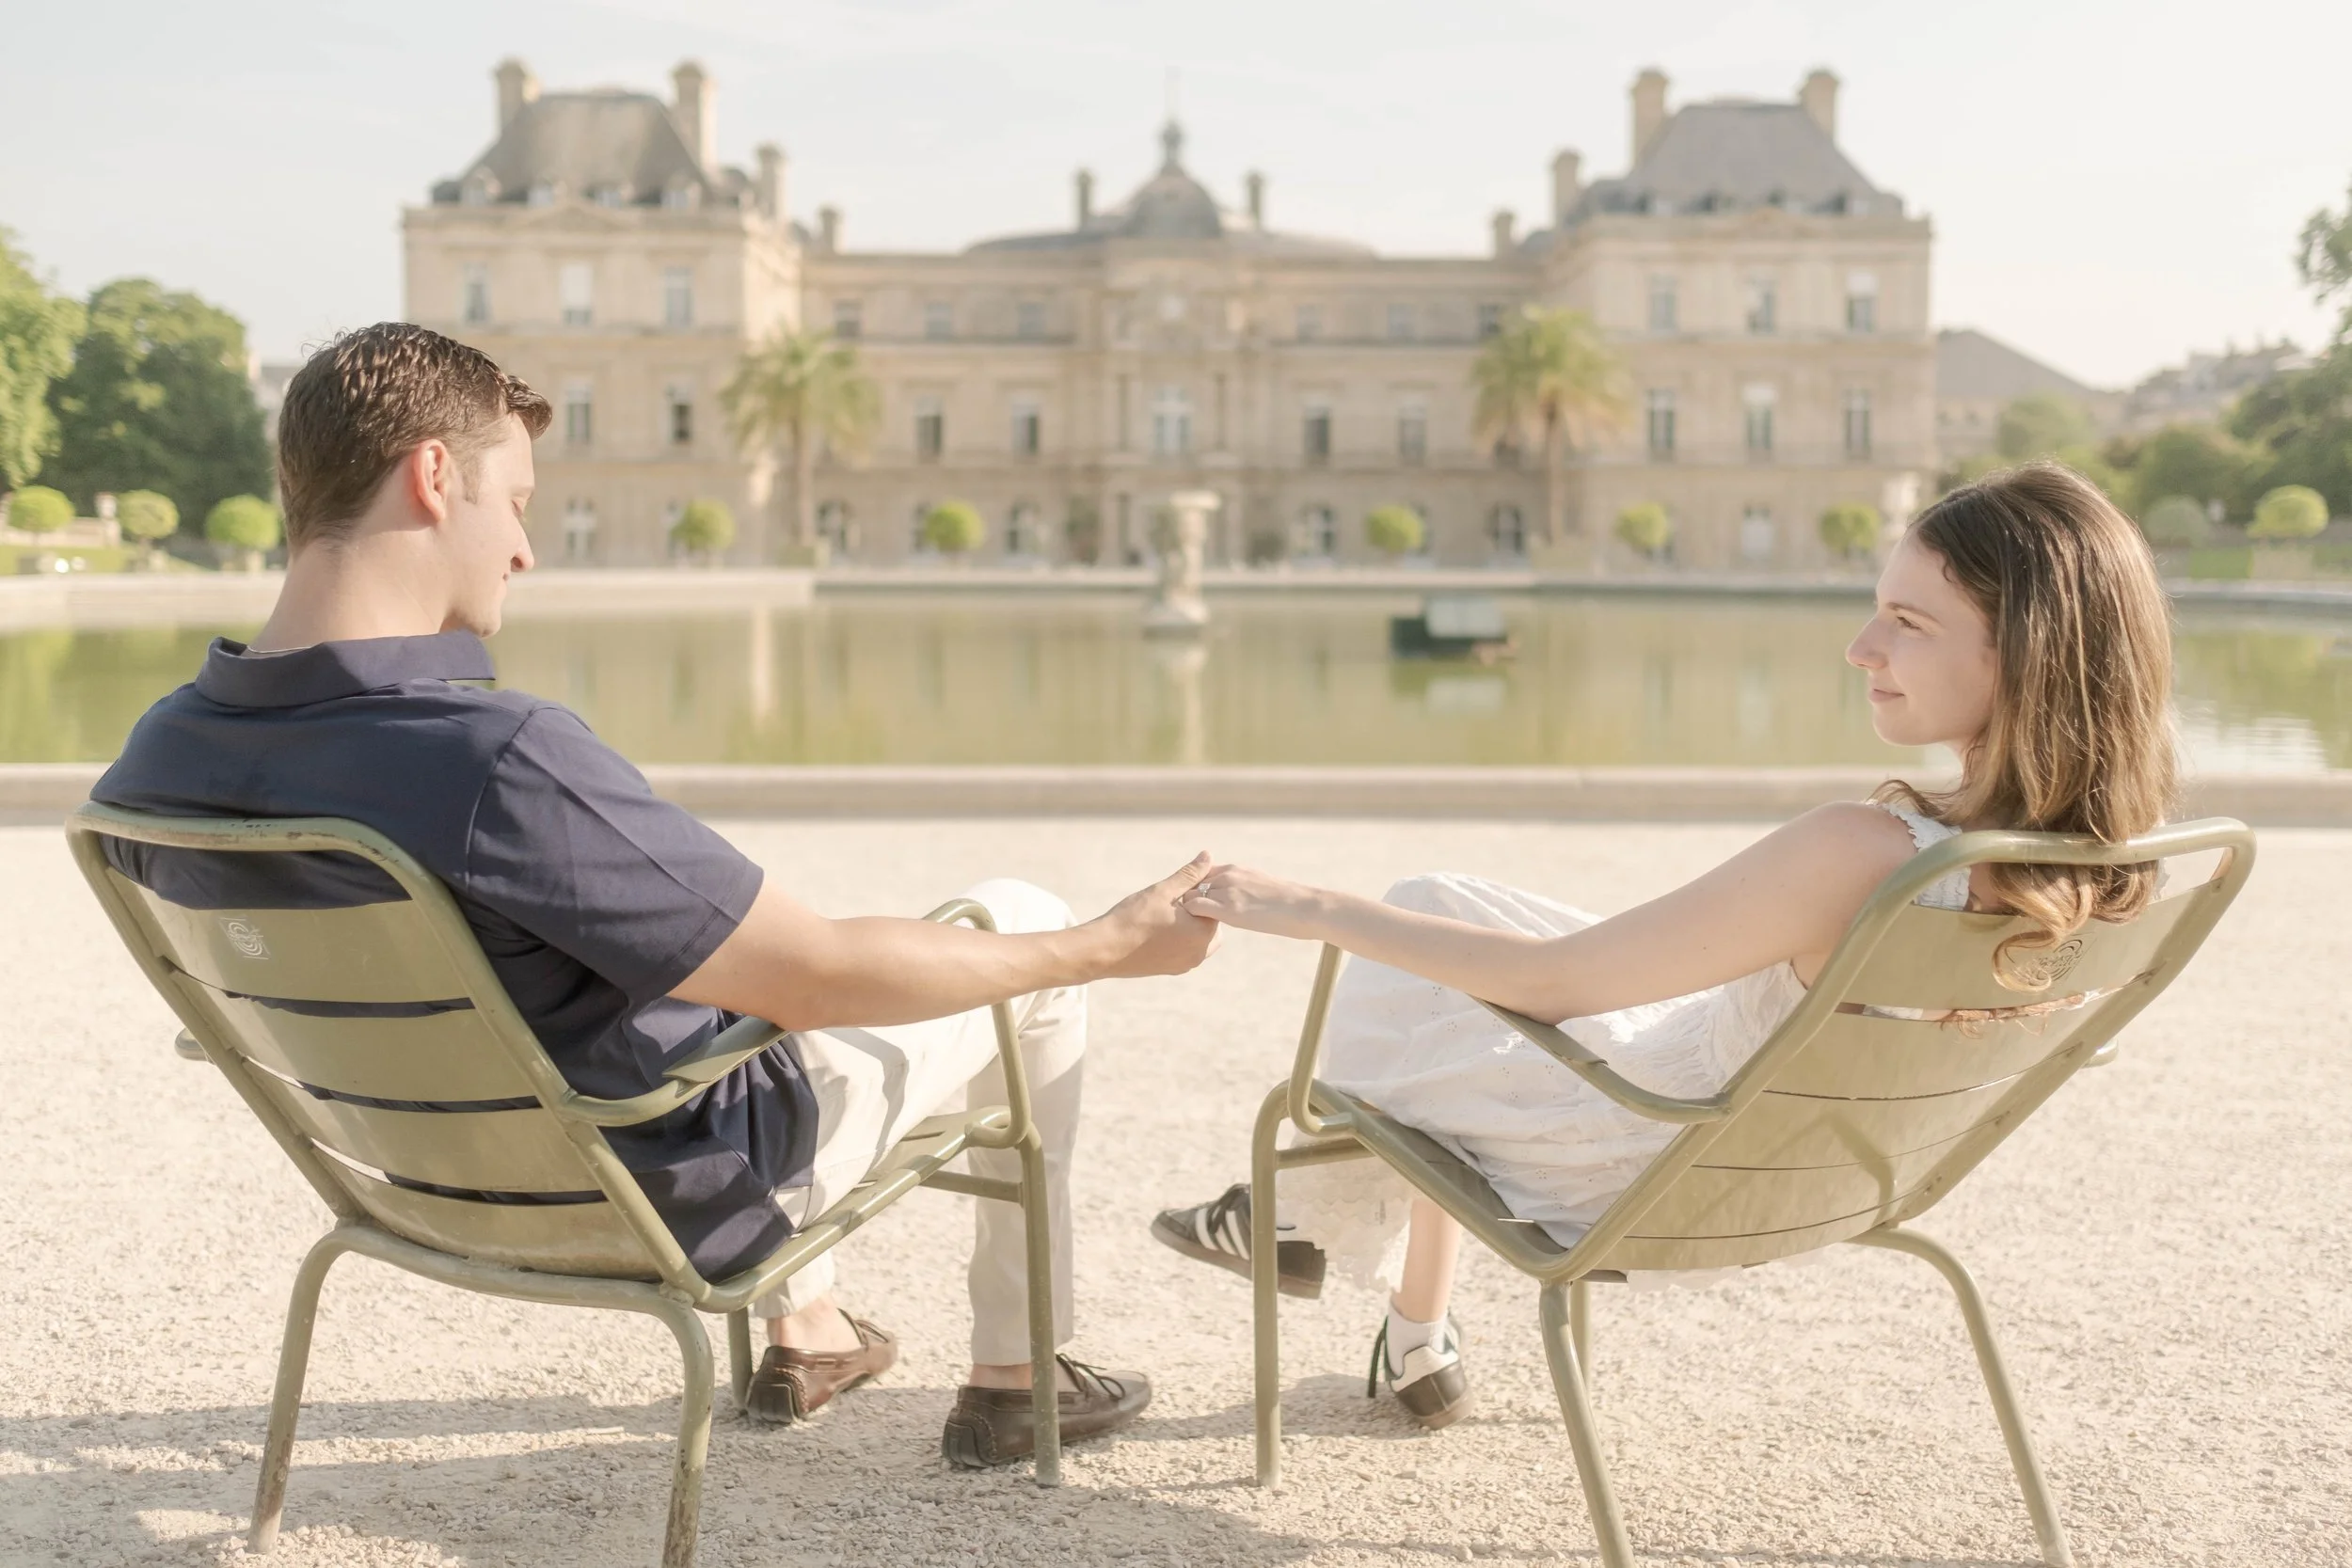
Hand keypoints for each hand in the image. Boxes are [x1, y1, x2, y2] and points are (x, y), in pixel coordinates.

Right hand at [1088, 852, 1224, 978]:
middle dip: (1197, 910)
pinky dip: (1179, 938)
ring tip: (1163, 916)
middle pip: (1210, 923)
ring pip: (1199, 938)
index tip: (1177, 892)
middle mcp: (1199, 953)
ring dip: (1189, 925)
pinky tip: (1157, 929)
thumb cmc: (1132, 918)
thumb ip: (1189, 875)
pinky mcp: (1173, 970)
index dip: (1197, 893)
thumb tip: (1208, 856)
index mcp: (1203, 933)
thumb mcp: (1163, 891)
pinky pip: (1186, 950)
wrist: (1103, 950)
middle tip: (1171, 903)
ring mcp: (1186, 964)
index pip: (1214, 905)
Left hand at [1177, 863, 1330, 939]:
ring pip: (1188, 895)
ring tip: (1181, 928)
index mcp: (1235, 869)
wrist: (1305, 908)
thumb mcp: (1262, 889)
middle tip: (1179, 920)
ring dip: (1184, 911)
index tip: (1190, 906)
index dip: (1194, 891)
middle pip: (1190, 884)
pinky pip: (1194, 908)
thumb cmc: (1290, 904)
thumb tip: (1241, 902)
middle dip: (1184, 900)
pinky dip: (1188, 918)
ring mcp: (1226, 891)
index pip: (1201, 874)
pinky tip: (1190, 932)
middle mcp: (1227, 875)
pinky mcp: (1228, 909)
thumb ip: (1244, 890)